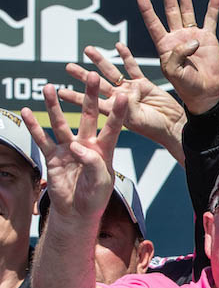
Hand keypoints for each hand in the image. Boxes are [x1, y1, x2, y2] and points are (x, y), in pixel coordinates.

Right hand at [22, 73, 127, 224]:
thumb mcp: (101, 182)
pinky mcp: (52, 157)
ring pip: (60, 123)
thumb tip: (76, 146)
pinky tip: (26, 110)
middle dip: (89, 96)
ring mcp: (68, 148)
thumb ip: (93, 163)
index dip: (118, 112)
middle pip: (88, 116)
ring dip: (54, 106)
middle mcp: (86, 144)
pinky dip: (33, 126)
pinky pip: (41, 139)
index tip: (124, 95)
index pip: (113, 127)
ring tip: (49, 87)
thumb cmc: (95, 197)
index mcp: (104, 150)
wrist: (77, 211)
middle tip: (91, 76)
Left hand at [60, 44, 185, 164]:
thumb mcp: (137, 121)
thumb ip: (126, 108)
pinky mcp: (144, 84)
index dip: (75, 97)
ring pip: (112, 72)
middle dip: (82, 75)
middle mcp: (119, 100)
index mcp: (114, 112)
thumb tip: (119, 97)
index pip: (90, 103)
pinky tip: (117, 46)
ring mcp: (131, 90)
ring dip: (100, 61)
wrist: (175, 126)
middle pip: (97, 85)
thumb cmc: (156, 129)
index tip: (59, 91)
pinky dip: (126, 56)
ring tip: (87, 50)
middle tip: (68, 66)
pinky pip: (132, 67)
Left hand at [137, 0, 218, 114]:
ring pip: (188, 11)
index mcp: (165, 45)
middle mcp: (178, 37)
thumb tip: (193, 40)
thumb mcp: (173, 72)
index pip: (154, 24)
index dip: (148, 10)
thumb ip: (177, 54)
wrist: (206, 93)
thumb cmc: (186, 85)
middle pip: (170, 12)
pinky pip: (211, 19)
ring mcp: (193, 36)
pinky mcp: (209, 39)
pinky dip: (212, 7)